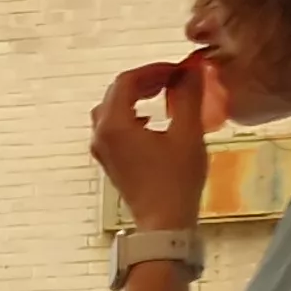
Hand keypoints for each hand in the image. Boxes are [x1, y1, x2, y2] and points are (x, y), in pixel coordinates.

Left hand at [94, 58, 213, 234]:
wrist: (163, 221)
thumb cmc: (176, 179)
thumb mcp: (187, 133)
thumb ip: (188, 97)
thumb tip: (191, 71)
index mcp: (114, 125)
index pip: (126, 82)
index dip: (153, 69)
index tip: (178, 69)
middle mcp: (99, 135)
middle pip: (115, 93)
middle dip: (144, 80)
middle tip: (173, 77)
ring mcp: (100, 150)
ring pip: (110, 109)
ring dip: (134, 96)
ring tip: (163, 92)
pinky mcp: (108, 160)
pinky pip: (111, 126)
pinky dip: (129, 113)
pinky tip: (150, 118)